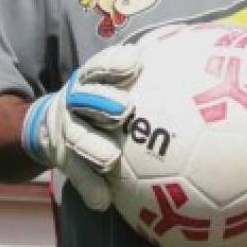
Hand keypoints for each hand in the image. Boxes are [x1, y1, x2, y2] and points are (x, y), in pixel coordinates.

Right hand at [21, 45, 139, 210]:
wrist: (49, 125)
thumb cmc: (103, 97)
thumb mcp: (113, 78)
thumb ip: (145, 68)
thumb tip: (198, 44)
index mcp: (90, 80)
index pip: (100, 67)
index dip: (115, 64)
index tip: (134, 62)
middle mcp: (76, 103)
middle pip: (87, 100)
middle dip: (104, 102)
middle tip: (124, 109)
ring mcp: (68, 132)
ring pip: (79, 139)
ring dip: (93, 148)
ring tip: (109, 158)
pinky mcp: (64, 160)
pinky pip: (78, 176)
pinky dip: (90, 188)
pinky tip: (103, 202)